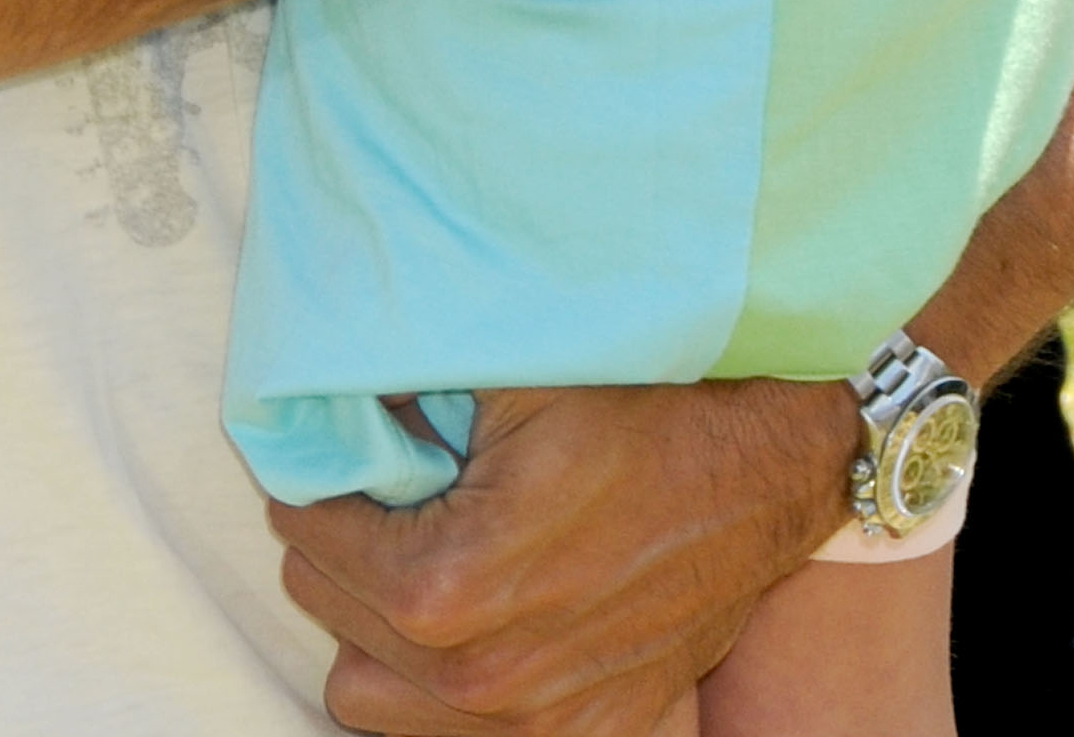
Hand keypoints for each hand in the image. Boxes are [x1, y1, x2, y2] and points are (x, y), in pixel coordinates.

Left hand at [273, 376, 855, 731]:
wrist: (765, 469)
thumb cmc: (639, 405)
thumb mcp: (508, 372)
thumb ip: (397, 381)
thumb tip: (314, 381)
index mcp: (453, 584)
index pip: (308, 536)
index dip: (315, 475)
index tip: (343, 440)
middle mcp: (486, 677)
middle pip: (327, 612)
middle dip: (341, 539)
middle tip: (385, 483)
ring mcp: (538, 724)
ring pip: (366, 692)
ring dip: (374, 622)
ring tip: (420, 548)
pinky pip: (449, 730)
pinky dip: (439, 677)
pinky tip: (475, 607)